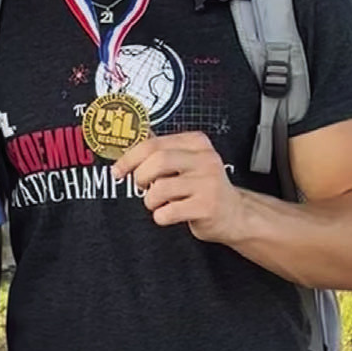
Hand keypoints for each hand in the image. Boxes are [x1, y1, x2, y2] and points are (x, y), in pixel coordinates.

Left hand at [115, 130, 245, 243]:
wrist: (234, 214)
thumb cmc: (204, 187)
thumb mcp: (187, 161)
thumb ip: (162, 149)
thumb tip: (134, 134)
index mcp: (197, 143)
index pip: (154, 144)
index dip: (129, 158)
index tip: (118, 170)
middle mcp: (205, 159)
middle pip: (157, 161)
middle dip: (140, 177)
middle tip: (141, 186)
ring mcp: (208, 183)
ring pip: (160, 188)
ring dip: (150, 200)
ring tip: (160, 203)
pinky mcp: (207, 207)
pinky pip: (168, 212)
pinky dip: (161, 216)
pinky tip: (170, 214)